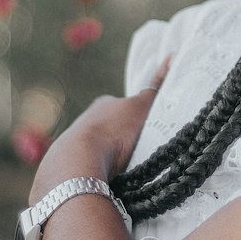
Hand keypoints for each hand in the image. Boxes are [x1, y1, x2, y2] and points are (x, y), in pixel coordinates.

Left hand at [30, 64, 168, 205]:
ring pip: (100, 148)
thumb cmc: (113, 131)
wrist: (79, 160)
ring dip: (111, 157)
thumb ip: (155, 87)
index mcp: (103, 104)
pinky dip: (100, 172)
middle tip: (140, 153)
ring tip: (126, 171)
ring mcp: (74, 143)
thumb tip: (171, 58)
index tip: (146, 131)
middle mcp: (86, 120)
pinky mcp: (69, 165)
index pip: (124, 107)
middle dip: (123, 139)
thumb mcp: (141, 107)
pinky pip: (90, 167)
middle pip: (112, 128)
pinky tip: (109, 181)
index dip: (137, 118)